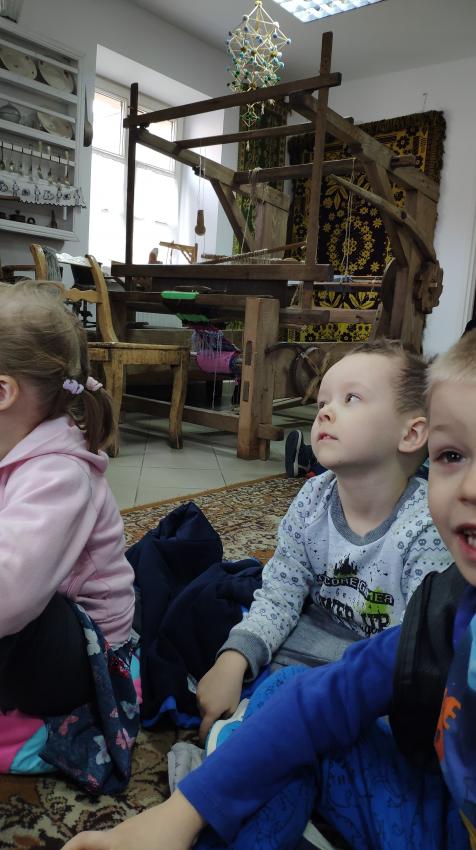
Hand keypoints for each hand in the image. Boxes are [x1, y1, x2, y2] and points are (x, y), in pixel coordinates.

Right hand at [62, 791, 204, 849]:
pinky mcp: (143, 825)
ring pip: (109, 841)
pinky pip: (123, 840)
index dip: (69, 848)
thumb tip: (113, 846)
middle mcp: (119, 832)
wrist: (188, 813)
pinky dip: (117, 848)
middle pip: (92, 841)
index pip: (84, 841)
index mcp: (115, 842)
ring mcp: (131, 826)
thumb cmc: (168, 842)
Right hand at [196, 650, 247, 742]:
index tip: (204, 742)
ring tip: (218, 699)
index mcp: (211, 712)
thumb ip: (225, 719)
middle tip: (219, 713)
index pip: (204, 729)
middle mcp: (201, 704)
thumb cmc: (233, 689)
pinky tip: (215, 691)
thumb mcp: (233, 707)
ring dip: (207, 707)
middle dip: (209, 718)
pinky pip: (200, 697)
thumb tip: (220, 724)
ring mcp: (198, 695)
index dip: (203, 737)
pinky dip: (206, 698)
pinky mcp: (198, 686)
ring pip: (201, 707)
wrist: (228, 668)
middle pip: (203, 717)